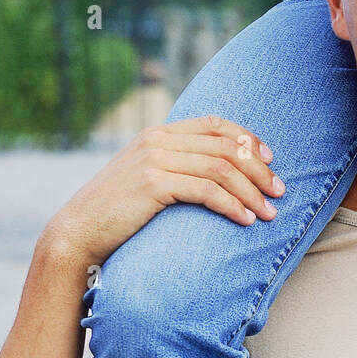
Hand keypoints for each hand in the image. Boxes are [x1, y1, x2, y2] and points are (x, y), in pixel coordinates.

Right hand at [43, 115, 284, 266]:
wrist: (76, 233)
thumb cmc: (115, 212)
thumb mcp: (145, 177)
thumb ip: (173, 165)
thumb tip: (215, 171)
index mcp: (159, 133)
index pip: (215, 124)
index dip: (248, 138)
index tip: (270, 160)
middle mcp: (158, 139)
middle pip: (225, 146)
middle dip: (258, 169)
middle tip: (280, 191)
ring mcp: (155, 159)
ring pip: (221, 168)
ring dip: (251, 191)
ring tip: (268, 213)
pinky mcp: (153, 183)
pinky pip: (206, 190)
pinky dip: (231, 205)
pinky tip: (245, 220)